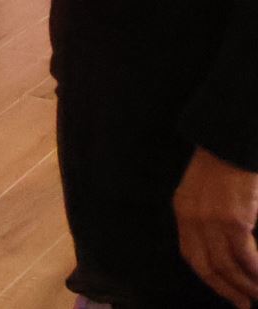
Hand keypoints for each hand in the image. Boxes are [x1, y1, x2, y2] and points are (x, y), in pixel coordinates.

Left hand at [175, 147, 257, 307]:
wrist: (232, 142)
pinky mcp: (233, 221)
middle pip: (207, 265)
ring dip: (245, 285)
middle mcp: (192, 218)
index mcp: (183, 211)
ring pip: (227, 265)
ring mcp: (211, 220)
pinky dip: (256, 272)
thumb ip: (209, 219)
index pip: (191, 254)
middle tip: (244, 304)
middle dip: (227, 288)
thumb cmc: (225, 166)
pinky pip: (245, 256)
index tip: (225, 291)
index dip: (209, 277)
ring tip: (257, 295)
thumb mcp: (206, 192)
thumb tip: (229, 250)